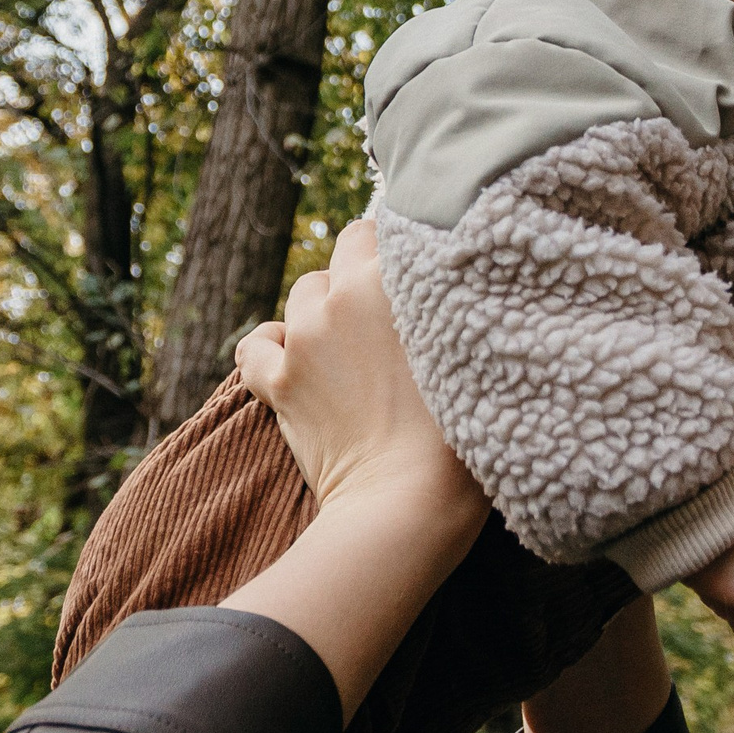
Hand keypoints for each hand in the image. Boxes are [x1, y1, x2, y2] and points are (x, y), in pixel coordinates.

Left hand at [234, 219, 475, 523]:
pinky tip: (291, 360)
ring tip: (353, 348)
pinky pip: (255, 345)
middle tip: (391, 315)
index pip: (386, 228)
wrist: (407, 504)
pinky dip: (270, 348)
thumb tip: (451, 289)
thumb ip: (458, 305)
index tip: (419, 276)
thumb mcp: (478, 353)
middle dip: (362, 274)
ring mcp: (305, 338)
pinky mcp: (277, 383)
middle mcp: (343, 296)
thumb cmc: (463, 437)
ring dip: (324, 311)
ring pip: (305, 293)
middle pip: (345, 251)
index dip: (401, 251)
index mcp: (395, 280)